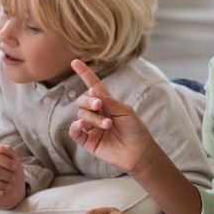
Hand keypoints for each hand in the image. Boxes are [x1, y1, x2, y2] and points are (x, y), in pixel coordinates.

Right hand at [0, 145, 25, 209]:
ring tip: (9, 186)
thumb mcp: (14, 161)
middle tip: (13, 178)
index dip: (7, 162)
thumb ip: (9, 152)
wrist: (13, 192)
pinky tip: (2, 193)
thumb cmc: (12, 174)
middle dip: (8, 175)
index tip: (15, 167)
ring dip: (3, 185)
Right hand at [68, 59, 156, 174]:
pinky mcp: (88, 141)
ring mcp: (91, 128)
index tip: (75, 61)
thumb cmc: (135, 129)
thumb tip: (92, 93)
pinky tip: (82, 124)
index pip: (93, 85)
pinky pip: (74, 131)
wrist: (139, 152)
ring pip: (81, 115)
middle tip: (100, 105)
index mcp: (107, 103)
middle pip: (83, 101)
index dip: (84, 73)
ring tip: (108, 125)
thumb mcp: (124, 110)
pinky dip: (76, 126)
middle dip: (89, 101)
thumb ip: (108, 101)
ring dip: (93, 118)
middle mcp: (97, 114)